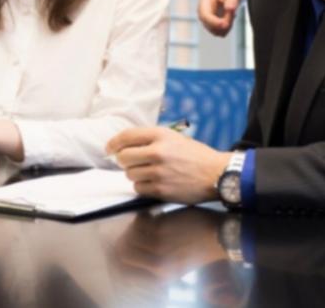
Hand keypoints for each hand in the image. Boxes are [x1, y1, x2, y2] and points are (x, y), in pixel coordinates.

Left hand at [107, 126, 226, 204]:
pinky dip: (143, 186)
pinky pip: (138, 188)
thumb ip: (151, 140)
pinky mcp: (161, 189)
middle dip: (123, 161)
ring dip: (135, 174)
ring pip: (130, 174)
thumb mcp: (174, 138)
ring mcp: (158, 172)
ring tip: (149, 172)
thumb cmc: (196, 156)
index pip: (126, 136)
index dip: (113, 143)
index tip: (109, 149)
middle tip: (130, 162)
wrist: (215, 174)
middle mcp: (158, 152)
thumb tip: (125, 146)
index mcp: (161, 135)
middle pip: (123, 157)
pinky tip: (155, 182)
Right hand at [197, 0, 243, 36]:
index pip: (205, 16)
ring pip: (215, 31)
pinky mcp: (213, 24)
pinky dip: (227, 29)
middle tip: (234, 16)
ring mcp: (207, 19)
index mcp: (204, 1)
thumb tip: (230, 9)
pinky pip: (219, 32)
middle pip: (208, 26)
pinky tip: (231, 18)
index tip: (225, 24)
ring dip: (226, 27)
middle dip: (222, 25)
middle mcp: (203, 11)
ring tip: (233, 15)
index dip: (214, 22)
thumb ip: (232, 0)